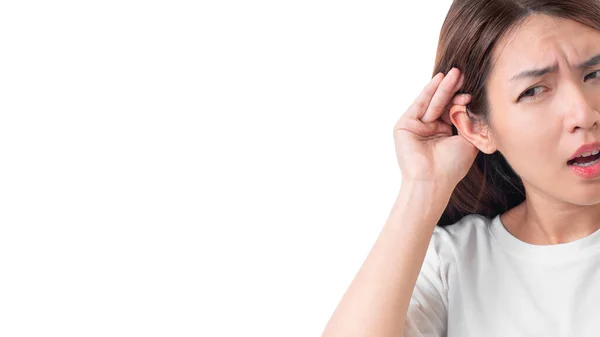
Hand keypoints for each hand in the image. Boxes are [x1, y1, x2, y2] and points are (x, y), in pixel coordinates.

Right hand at [393, 68, 478, 190]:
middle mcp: (428, 128)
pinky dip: (429, 91)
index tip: (473, 92)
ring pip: (432, 102)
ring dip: (444, 87)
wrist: (432, 180)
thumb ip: (468, 120)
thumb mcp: (467, 140)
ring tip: (456, 73)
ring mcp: (415, 126)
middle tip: (463, 74)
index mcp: (442, 133)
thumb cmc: (451, 166)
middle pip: (442, 103)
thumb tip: (471, 100)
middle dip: (453, 89)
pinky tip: (440, 79)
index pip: (452, 111)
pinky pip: (419, 104)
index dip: (462, 101)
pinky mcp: (404, 125)